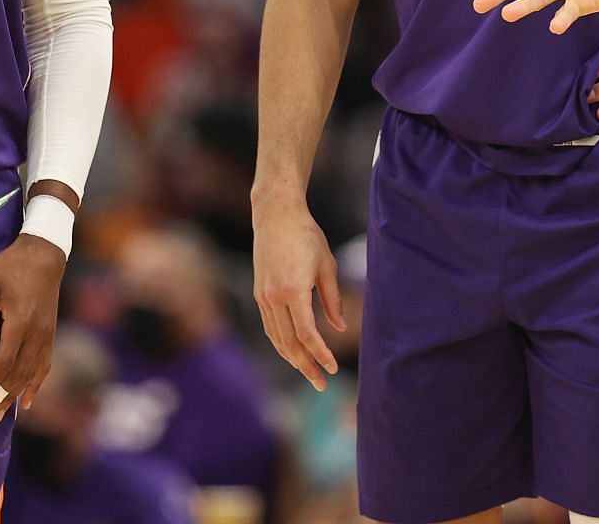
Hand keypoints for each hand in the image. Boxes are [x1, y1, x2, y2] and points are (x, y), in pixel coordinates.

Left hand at [0, 233, 64, 422]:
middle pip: (18, 374)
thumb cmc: (11, 265)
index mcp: (20, 322)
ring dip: (15, 395)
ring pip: (31, 373)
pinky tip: (28, 401)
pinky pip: (45, 364)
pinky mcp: (50, 332)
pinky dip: (36, 384)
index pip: (4, 362)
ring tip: (0, 415)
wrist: (45, 253)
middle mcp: (37, 333)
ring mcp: (46, 334)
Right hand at [251, 198, 346, 391]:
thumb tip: (340, 328)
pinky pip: (269, 327)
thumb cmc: (307, 236)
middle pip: (289, 343)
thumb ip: (332, 299)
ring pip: (276, 338)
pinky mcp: (259, 294)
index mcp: (293, 290)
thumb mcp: (326, 265)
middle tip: (321, 384)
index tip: (332, 368)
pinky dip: (281, 343)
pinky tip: (293, 352)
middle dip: (305, 366)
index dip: (320, 354)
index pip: (307, 333)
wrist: (275, 215)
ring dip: (292, 359)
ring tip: (309, 373)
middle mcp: (274, 297)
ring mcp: (263, 296)